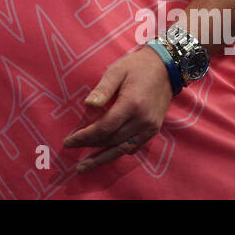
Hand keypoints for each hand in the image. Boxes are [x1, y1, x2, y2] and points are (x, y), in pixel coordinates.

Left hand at [62, 45, 173, 173]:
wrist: (166, 68)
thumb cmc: (136, 67)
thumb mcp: (116, 71)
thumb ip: (102, 89)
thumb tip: (88, 105)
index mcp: (131, 105)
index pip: (104, 128)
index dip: (84, 137)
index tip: (68, 141)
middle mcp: (142, 120)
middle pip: (111, 140)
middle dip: (89, 148)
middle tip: (70, 150)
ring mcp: (150, 127)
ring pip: (122, 149)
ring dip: (102, 159)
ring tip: (84, 167)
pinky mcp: (153, 130)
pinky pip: (134, 147)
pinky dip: (118, 152)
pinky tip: (105, 155)